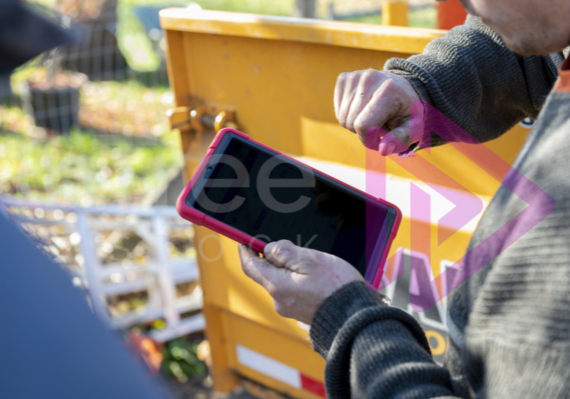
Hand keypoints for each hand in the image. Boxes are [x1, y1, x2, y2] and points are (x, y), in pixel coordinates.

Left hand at [238, 241, 363, 324]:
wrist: (357, 318)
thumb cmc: (337, 287)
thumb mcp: (311, 259)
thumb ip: (285, 252)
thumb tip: (269, 249)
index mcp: (277, 286)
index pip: (251, 267)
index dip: (245, 252)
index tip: (244, 241)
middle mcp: (279, 300)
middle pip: (267, 273)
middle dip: (275, 258)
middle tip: (293, 248)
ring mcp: (290, 309)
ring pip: (282, 282)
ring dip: (290, 270)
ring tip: (313, 265)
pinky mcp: (302, 313)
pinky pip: (293, 292)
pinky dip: (299, 281)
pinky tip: (317, 278)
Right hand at [334, 69, 420, 155]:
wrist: (402, 88)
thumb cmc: (407, 111)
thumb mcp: (414, 127)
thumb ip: (400, 140)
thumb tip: (383, 150)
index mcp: (388, 90)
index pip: (363, 125)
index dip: (369, 140)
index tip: (380, 140)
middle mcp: (369, 78)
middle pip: (350, 122)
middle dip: (363, 132)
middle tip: (379, 125)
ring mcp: (355, 76)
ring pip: (342, 118)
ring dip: (355, 124)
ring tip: (372, 116)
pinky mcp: (344, 78)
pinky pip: (338, 110)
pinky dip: (348, 115)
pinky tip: (363, 109)